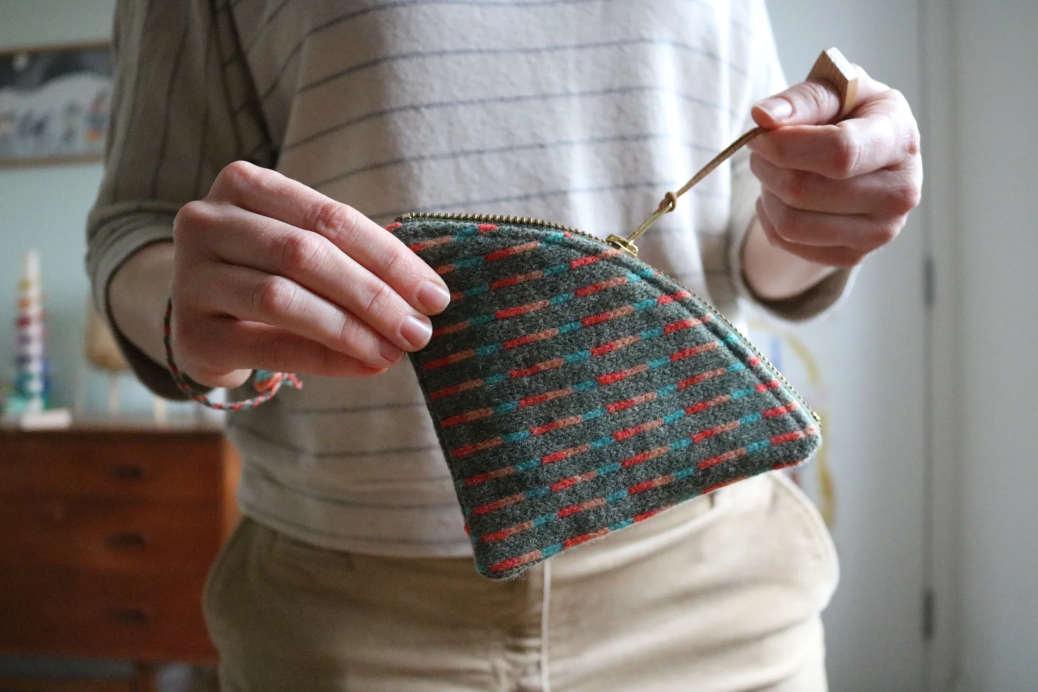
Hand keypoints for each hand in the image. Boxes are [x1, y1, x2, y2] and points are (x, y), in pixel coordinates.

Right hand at [169, 161, 449, 387]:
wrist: (203, 318)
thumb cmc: (268, 272)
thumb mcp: (303, 246)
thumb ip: (353, 256)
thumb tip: (427, 295)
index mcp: (244, 185)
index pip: (330, 218)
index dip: (389, 258)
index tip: (434, 295)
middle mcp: (206, 221)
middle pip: (305, 255)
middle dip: (373, 295)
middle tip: (419, 331)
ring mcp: (191, 276)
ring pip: (283, 298)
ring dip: (350, 329)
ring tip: (395, 351)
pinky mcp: (190, 332)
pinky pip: (268, 345)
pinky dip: (324, 358)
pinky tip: (365, 366)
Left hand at [747, 65, 922, 267]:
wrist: (862, 157)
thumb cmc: (847, 114)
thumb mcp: (833, 89)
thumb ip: (801, 98)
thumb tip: (763, 117)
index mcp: (900, 138)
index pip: (840, 153)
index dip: (786, 146)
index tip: (759, 135)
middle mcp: (901, 191)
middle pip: (805, 191)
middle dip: (767, 167)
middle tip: (761, 150)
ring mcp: (881, 231)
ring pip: (791, 224)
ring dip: (767, 193)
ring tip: (774, 172)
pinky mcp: (854, 256)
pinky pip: (788, 244)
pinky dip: (771, 219)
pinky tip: (785, 198)